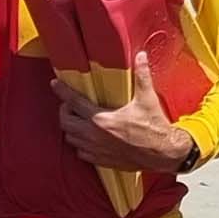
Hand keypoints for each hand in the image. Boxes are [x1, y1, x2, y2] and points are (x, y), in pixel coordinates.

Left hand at [55, 56, 192, 172]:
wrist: (163, 153)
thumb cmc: (154, 127)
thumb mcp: (147, 99)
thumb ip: (141, 76)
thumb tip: (141, 56)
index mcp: (103, 119)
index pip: (74, 103)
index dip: (62, 91)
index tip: (55, 85)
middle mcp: (95, 136)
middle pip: (66, 122)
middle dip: (64, 111)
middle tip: (69, 104)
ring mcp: (97, 150)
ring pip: (71, 139)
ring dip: (71, 128)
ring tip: (77, 119)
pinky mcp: (102, 161)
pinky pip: (81, 153)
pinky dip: (80, 144)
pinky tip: (87, 137)